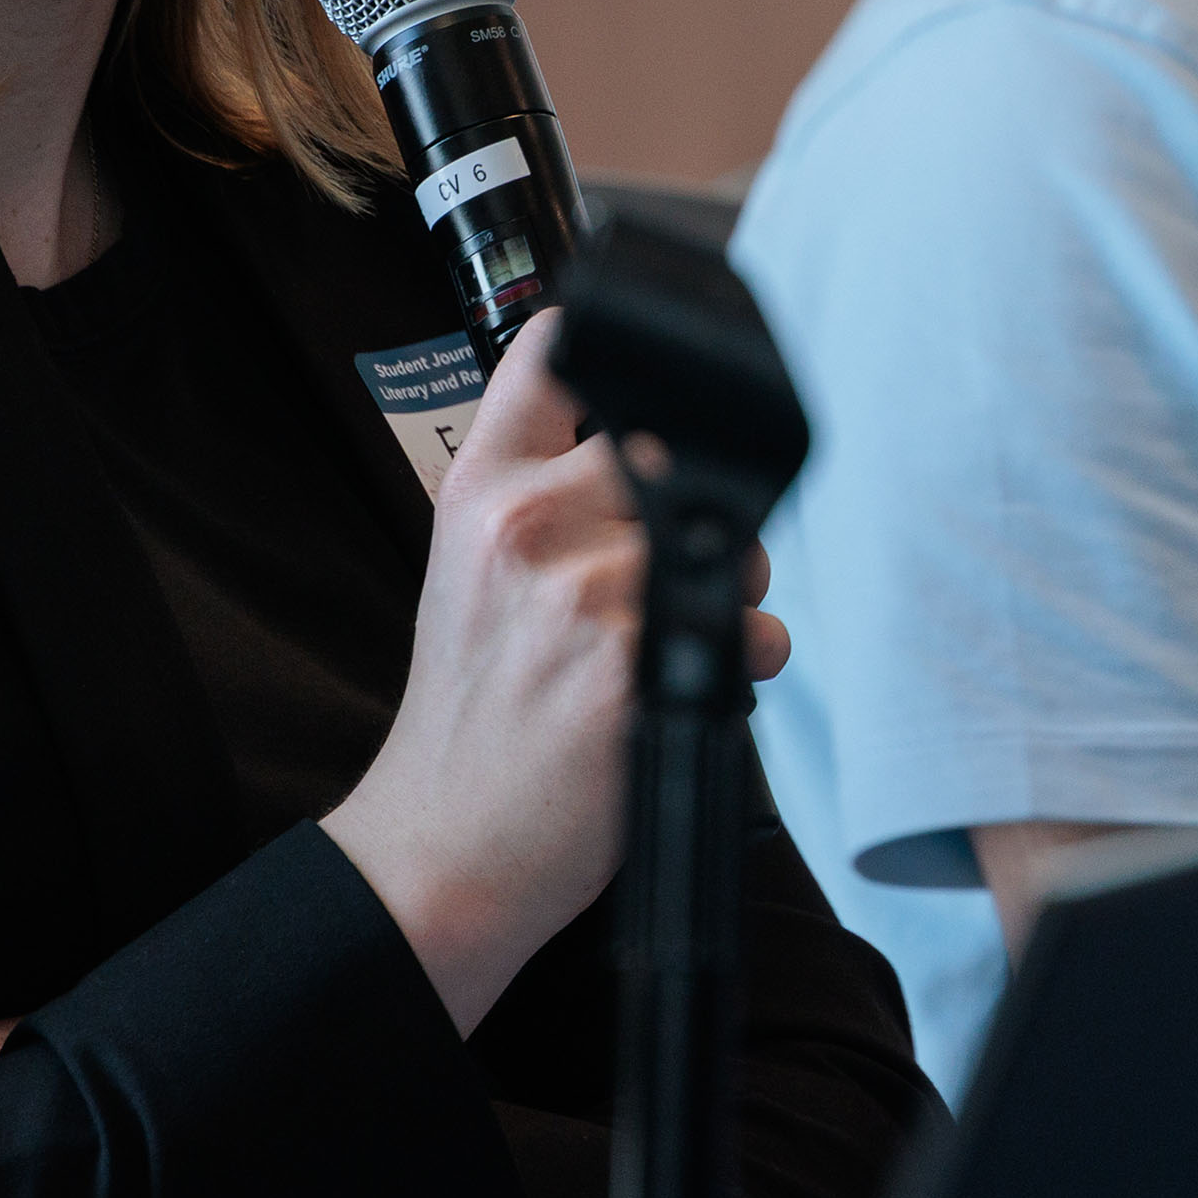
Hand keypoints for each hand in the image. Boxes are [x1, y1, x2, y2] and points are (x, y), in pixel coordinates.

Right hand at [317, 312, 778, 1033]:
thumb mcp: (467, 569)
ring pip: (729, 541)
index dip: (616, 352)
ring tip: (671, 641)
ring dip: (732, 587)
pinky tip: (686, 687)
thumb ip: (538, 484)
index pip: (555, 355)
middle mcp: (528, 525)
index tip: (652, 370)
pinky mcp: (638, 664)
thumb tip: (647, 431)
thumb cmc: (469, 713)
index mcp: (481, 489)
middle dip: (692, 508)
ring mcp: (583, 592)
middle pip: (671, 451)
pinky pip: (753, 628)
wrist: (444, 844)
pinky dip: (746, 658)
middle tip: (661, 577)